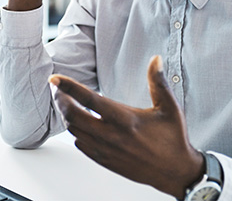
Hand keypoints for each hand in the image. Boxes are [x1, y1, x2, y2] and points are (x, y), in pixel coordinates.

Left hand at [49, 56, 203, 198]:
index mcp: (125, 120)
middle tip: (58, 89)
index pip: (89, 99)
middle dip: (61, 100)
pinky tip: (80, 123)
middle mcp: (112, 136)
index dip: (69, 87)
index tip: (55, 78)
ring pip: (74, 131)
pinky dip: (75, 131)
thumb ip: (158, 82)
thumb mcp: (169, 107)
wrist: (175, 172)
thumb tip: (155, 59)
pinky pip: (80, 145)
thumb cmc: (173, 139)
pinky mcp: (105, 161)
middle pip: (73, 116)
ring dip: (66, 115)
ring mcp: (106, 150)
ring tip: (66, 102)